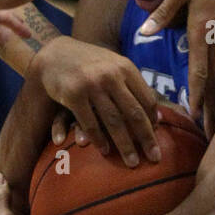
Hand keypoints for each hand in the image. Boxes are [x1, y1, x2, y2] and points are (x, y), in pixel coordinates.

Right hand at [34, 35, 160, 165]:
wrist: (56, 52)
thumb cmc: (90, 63)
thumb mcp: (114, 66)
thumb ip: (134, 87)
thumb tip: (158, 116)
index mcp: (125, 68)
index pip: (146, 99)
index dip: (153, 121)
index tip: (156, 138)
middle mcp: (111, 76)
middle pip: (134, 113)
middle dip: (146, 138)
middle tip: (155, 158)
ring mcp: (92, 85)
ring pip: (113, 122)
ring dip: (125, 145)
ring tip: (132, 162)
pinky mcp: (73, 94)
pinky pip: (90, 123)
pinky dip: (98, 140)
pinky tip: (105, 151)